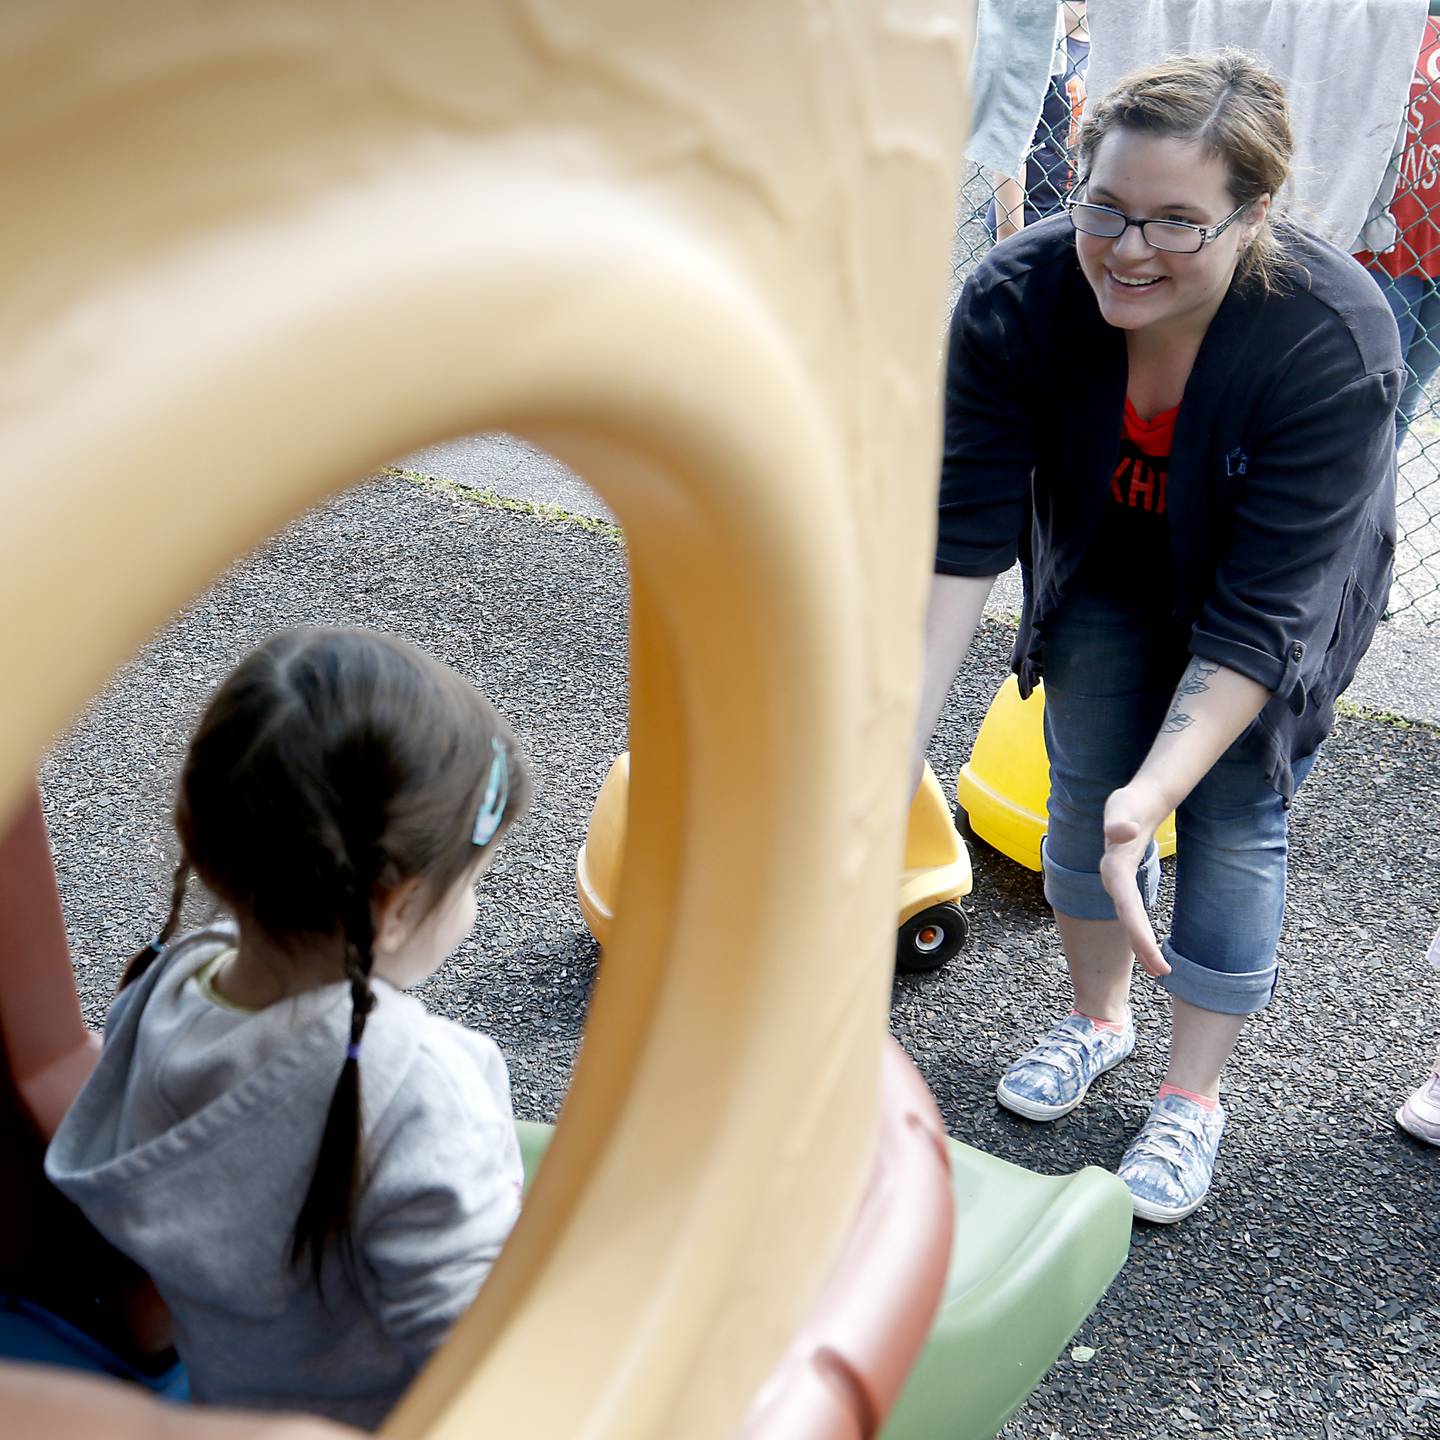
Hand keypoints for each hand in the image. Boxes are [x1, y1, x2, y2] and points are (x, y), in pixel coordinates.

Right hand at [1100, 783, 1171, 978]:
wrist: (1133, 803)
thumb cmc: (1130, 805)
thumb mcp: (1123, 806)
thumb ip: (1118, 821)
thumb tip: (1124, 832)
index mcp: (1114, 868)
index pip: (1126, 905)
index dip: (1137, 930)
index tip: (1152, 953)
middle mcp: (1114, 880)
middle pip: (1127, 918)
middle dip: (1142, 945)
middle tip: (1163, 972)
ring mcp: (1119, 884)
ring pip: (1129, 920)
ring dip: (1141, 945)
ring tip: (1160, 970)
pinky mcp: (1127, 885)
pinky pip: (1133, 914)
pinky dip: (1141, 934)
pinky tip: (1149, 950)